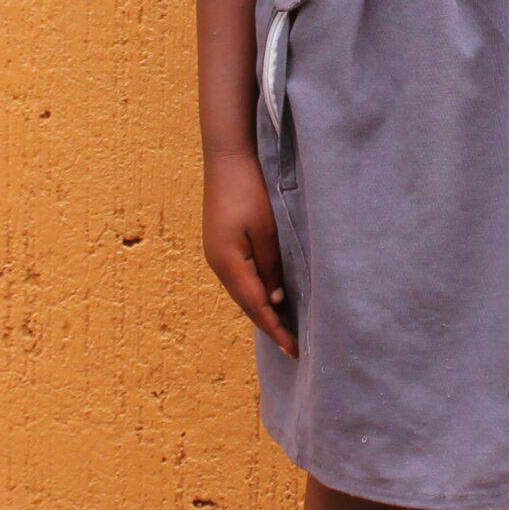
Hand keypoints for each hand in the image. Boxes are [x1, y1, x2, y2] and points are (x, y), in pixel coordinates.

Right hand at [203, 149, 298, 356]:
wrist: (226, 160)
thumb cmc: (250, 192)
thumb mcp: (267, 233)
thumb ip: (270, 268)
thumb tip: (274, 299)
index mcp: (228, 264)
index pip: (256, 307)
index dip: (275, 329)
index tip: (293, 349)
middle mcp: (217, 265)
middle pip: (246, 304)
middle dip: (269, 325)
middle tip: (292, 345)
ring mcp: (215, 256)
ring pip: (242, 293)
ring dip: (261, 310)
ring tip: (283, 327)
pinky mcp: (219, 246)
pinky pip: (239, 280)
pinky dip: (254, 294)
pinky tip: (267, 297)